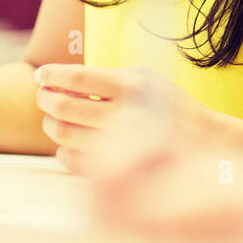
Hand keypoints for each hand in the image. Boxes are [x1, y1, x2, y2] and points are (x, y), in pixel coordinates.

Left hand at [33, 63, 218, 174]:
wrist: (202, 140)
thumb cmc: (167, 104)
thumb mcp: (145, 78)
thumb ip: (107, 76)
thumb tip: (60, 78)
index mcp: (132, 85)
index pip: (78, 77)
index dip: (53, 75)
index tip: (40, 75)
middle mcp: (125, 113)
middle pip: (65, 106)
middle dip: (45, 99)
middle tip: (43, 96)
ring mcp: (119, 143)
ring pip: (65, 134)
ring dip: (50, 124)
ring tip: (53, 119)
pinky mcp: (116, 167)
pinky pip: (72, 160)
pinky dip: (62, 151)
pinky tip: (67, 143)